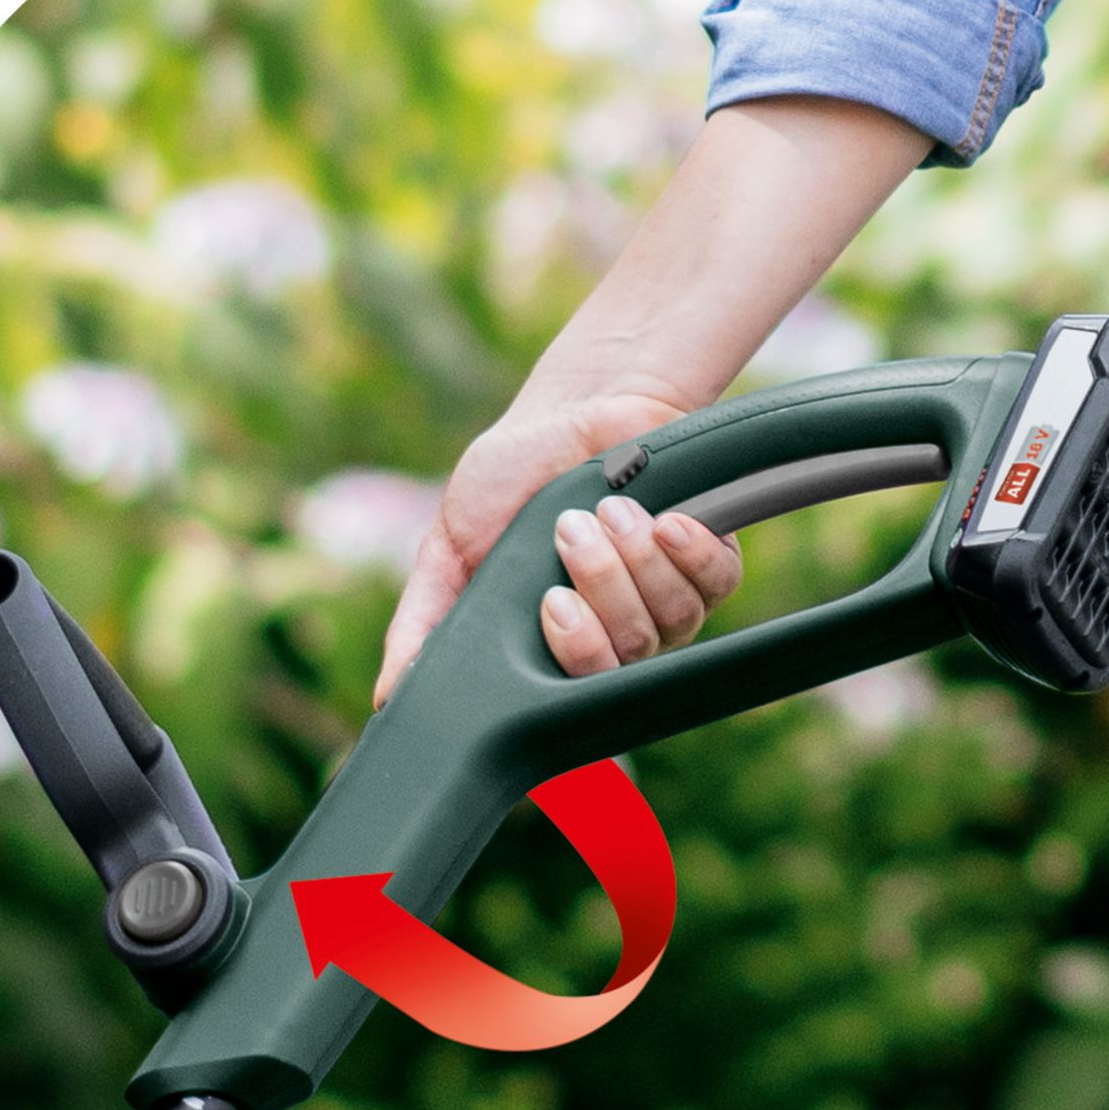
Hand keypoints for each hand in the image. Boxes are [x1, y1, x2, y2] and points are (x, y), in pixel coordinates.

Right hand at [376, 372, 748, 699]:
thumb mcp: (447, 551)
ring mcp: (668, 602)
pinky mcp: (711, 563)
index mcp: (560, 643)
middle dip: (601, 587)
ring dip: (636, 557)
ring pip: (673, 617)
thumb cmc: (507, 482)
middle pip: (628, 652)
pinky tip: (666, 519)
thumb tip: (391, 698)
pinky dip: (691, 550)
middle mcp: (618, 633)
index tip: (553, 603)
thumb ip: (423, 624)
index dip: (577, 653)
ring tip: (607, 507)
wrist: (570, 410)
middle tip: (571, 530)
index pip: (579, 690)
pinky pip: (717, 582)